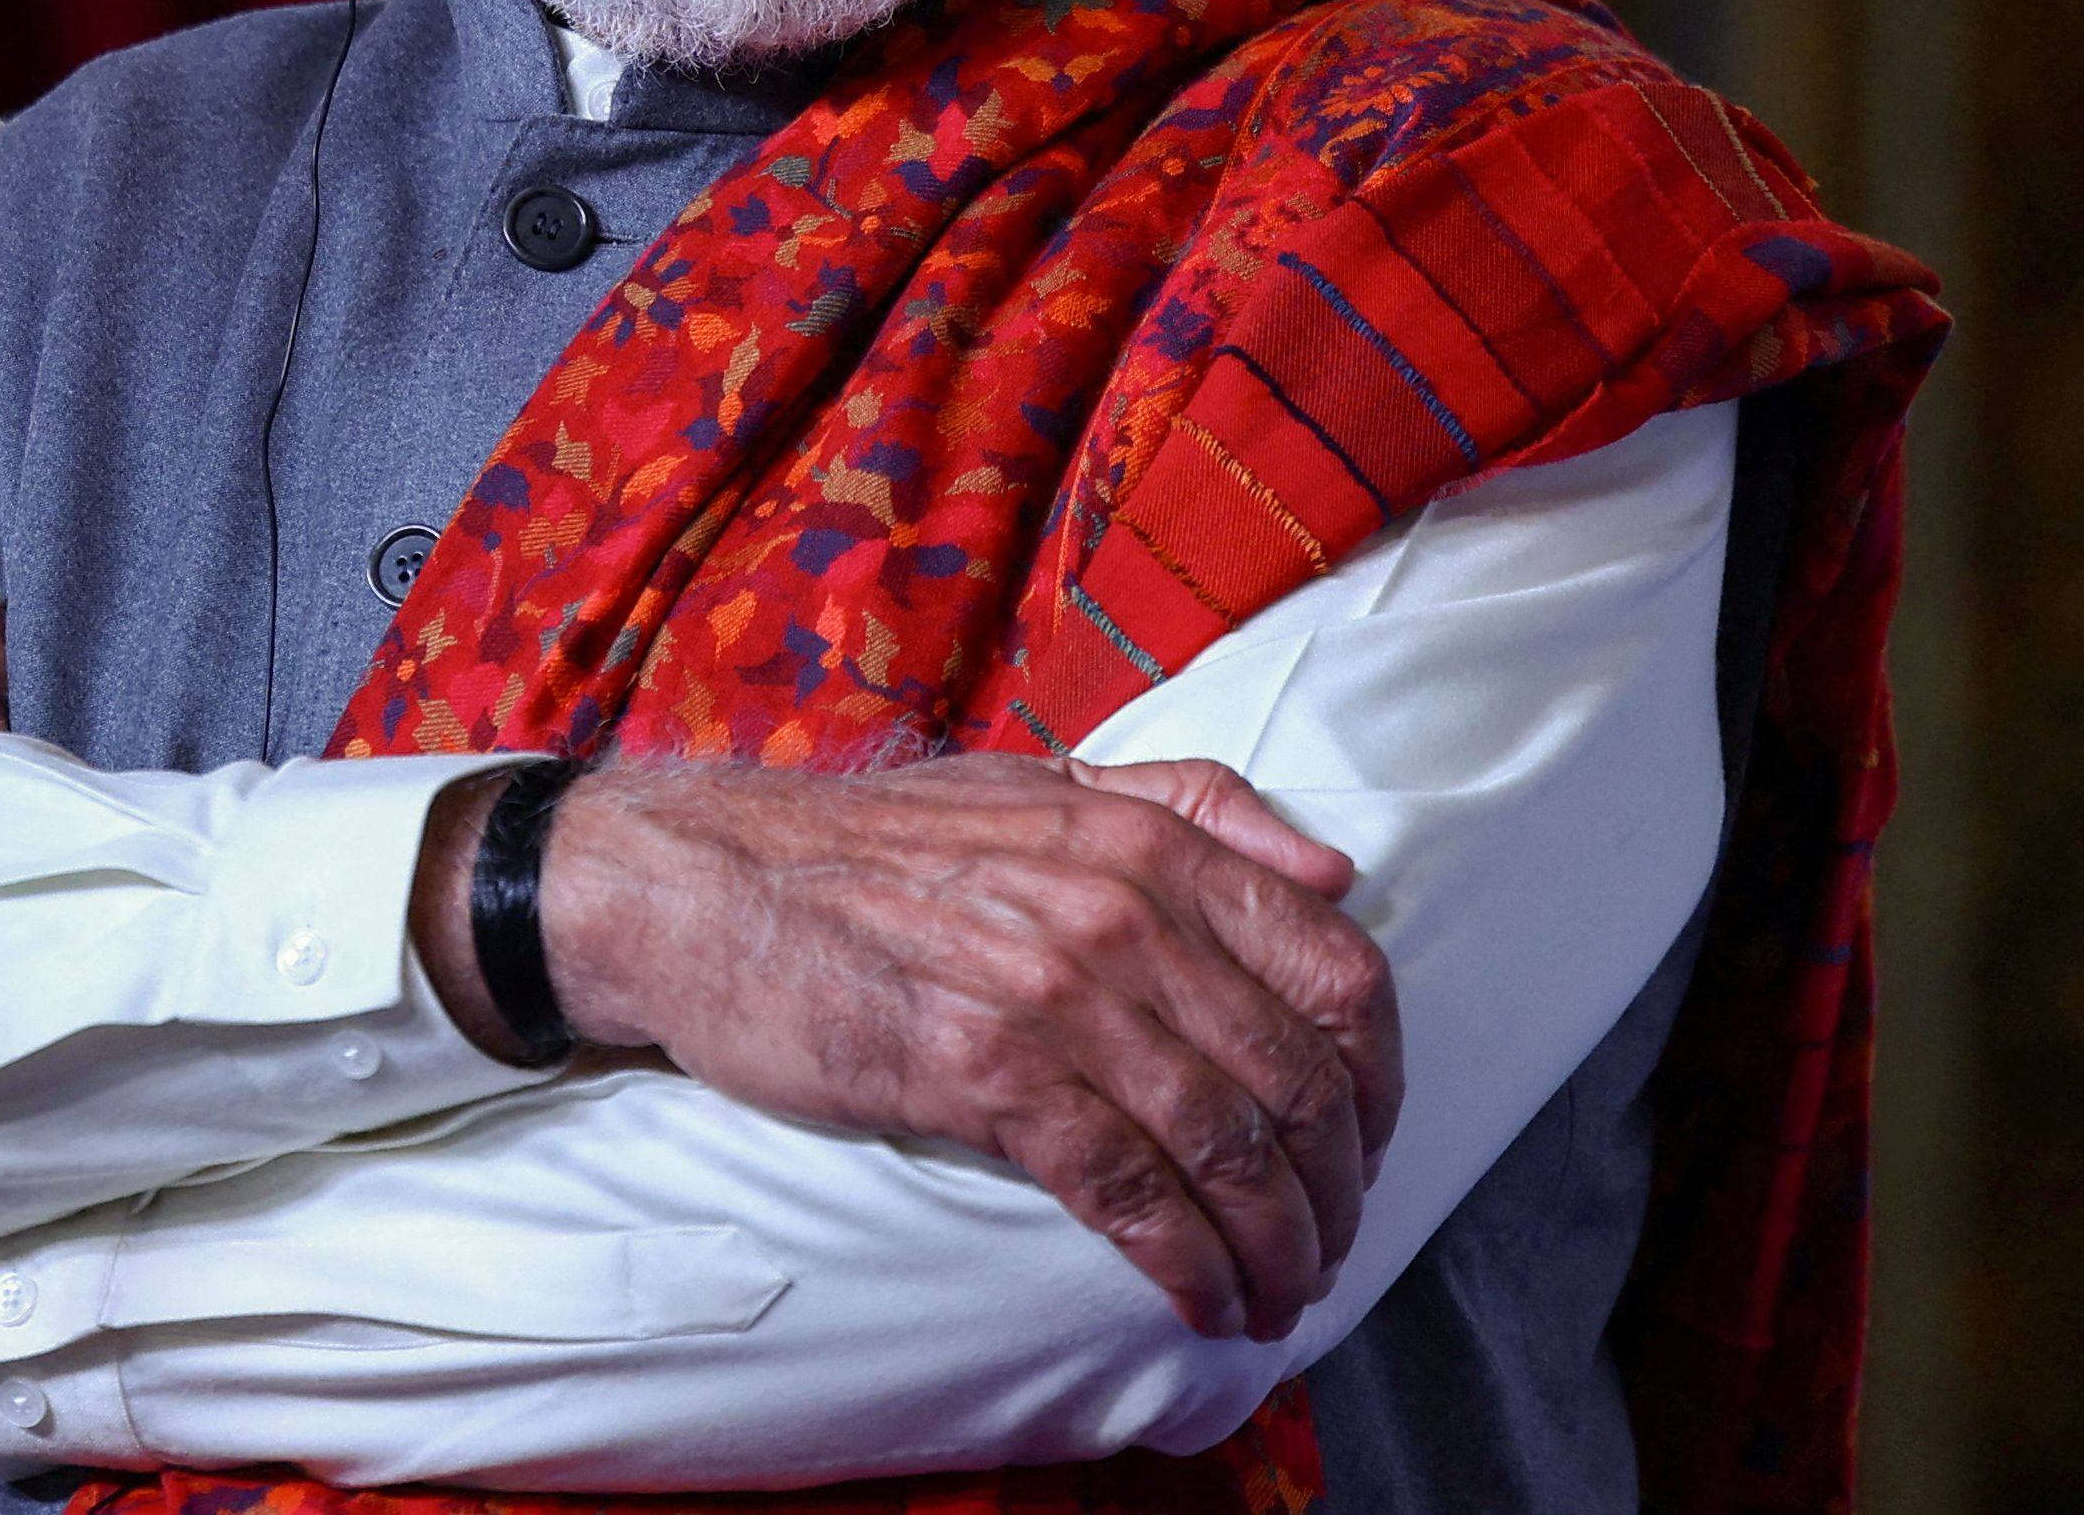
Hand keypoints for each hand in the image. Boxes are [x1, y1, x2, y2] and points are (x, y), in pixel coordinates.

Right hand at [488, 751, 1403, 1344]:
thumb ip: (1195, 807)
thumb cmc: (873, 845)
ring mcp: (1055, 992)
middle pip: (1299, 1078)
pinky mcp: (981, 1071)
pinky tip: (1199, 1301)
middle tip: (1326, 1246)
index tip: (1367, 1143)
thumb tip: (1331, 871)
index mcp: (1150, 841)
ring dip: (1274, 1246)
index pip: (1338, 969)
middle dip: (1336, 1189)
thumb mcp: (1045, 782)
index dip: (1378, 1078)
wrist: (705, 882)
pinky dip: (1184, 1260)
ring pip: (1225, 1146)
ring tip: (1277, 1298)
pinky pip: (1127, 1188)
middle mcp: (1123, 910)